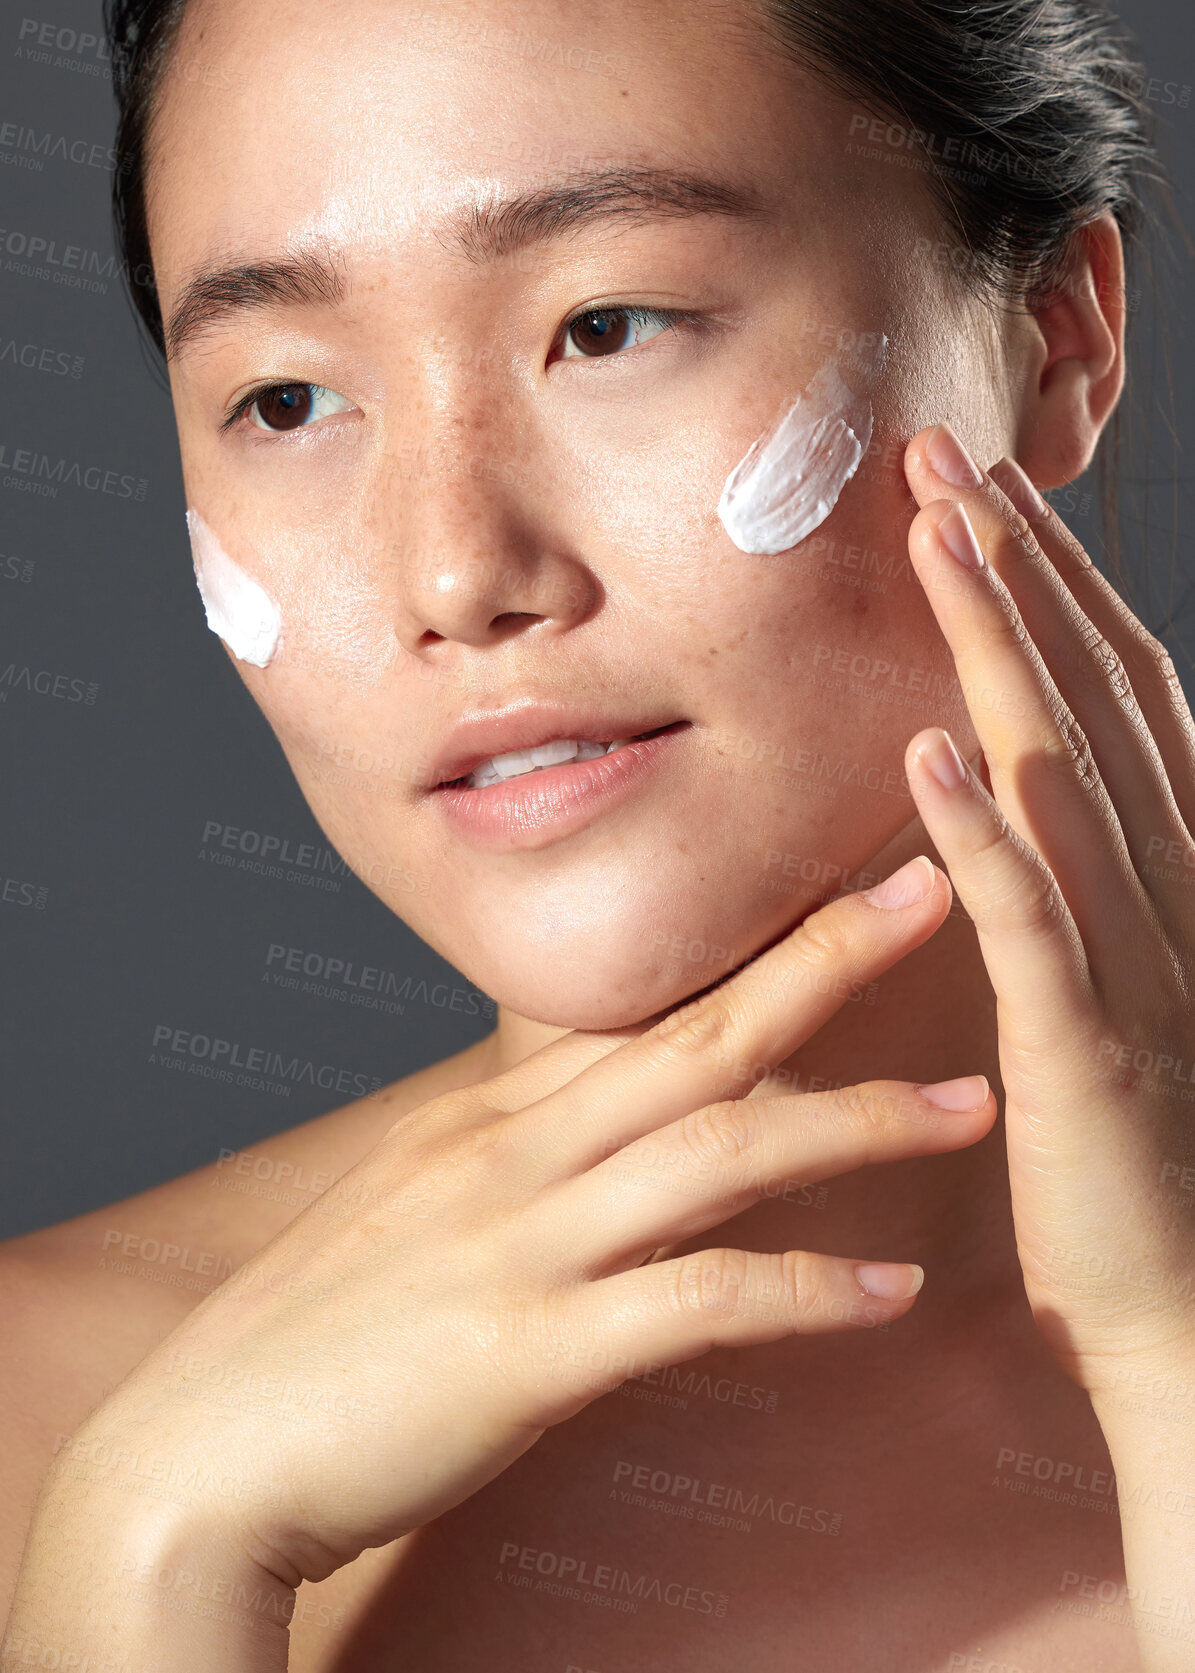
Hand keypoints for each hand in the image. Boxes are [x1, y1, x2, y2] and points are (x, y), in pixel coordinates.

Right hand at [74, 865, 993, 1589]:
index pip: (640, 1011)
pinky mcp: (528, 1350)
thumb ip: (510, 1165)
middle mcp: (510, 1155)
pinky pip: (693, 1304)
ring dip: (854, 1123)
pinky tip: (886, 1295)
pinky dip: (800, 1294)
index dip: (746, 950)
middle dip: (823, 960)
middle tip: (929, 894)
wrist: (199, 1458)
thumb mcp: (414, 1213)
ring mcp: (521, 1244)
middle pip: (697, 1035)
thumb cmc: (312, 1341)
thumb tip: (598, 1137)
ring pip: (718, 1150)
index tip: (833, 896)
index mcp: (483, 1119)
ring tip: (968, 1107)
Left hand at [901, 422, 1194, 1393]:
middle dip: (1017, 571)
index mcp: (1166, 879)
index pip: (1110, 700)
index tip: (986, 499)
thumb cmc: (1141, 1162)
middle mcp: (1166, 893)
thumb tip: (1009, 794)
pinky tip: (925, 752)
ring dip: (1000, 648)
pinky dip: (981, 833)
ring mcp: (1134, 963)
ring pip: (1062, 771)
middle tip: (941, 458)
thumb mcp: (1120, 998)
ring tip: (936, 541)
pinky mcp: (1088, 1047)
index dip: (1054, 591)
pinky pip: (1033, 922)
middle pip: (1088, 698)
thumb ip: (1075, 893)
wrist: (1191, 1318)